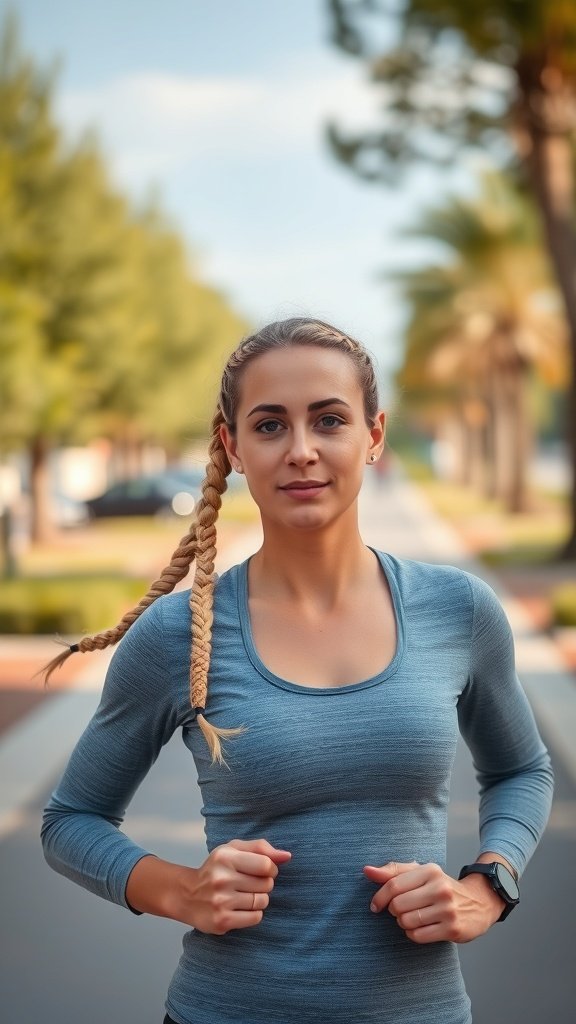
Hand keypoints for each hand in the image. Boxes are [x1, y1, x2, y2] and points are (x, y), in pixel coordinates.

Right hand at [170, 838, 291, 934]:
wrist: (187, 895)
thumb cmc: (216, 869)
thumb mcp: (233, 849)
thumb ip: (261, 848)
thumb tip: (287, 856)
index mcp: (225, 857)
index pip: (266, 864)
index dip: (271, 868)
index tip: (263, 871)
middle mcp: (222, 878)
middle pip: (266, 884)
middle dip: (264, 884)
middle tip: (249, 884)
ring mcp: (221, 901)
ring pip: (262, 902)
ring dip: (259, 899)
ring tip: (244, 896)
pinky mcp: (222, 921)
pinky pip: (255, 918)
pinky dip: (253, 914)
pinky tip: (240, 908)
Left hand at [363, 860, 504, 943]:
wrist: (479, 902)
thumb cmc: (441, 887)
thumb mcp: (420, 873)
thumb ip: (393, 871)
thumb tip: (366, 870)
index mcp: (430, 870)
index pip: (394, 885)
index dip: (380, 897)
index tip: (375, 906)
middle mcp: (440, 888)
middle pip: (398, 905)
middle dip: (395, 911)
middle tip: (403, 910)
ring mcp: (448, 909)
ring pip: (407, 922)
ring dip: (404, 923)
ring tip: (413, 918)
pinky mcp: (453, 929)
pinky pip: (418, 936)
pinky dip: (413, 934)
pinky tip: (421, 928)